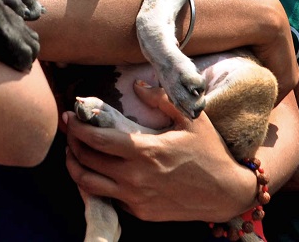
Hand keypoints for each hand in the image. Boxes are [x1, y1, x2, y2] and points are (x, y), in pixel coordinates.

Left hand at [65, 82, 254, 222]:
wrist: (227, 194)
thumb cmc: (210, 152)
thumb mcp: (191, 119)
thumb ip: (161, 98)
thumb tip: (137, 85)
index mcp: (145, 152)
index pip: (97, 139)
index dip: (77, 127)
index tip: (70, 116)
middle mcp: (135, 178)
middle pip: (86, 161)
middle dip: (72, 144)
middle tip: (71, 130)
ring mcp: (136, 199)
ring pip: (88, 185)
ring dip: (75, 167)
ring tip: (75, 152)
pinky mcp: (140, 212)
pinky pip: (107, 198)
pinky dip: (96, 184)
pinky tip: (98, 171)